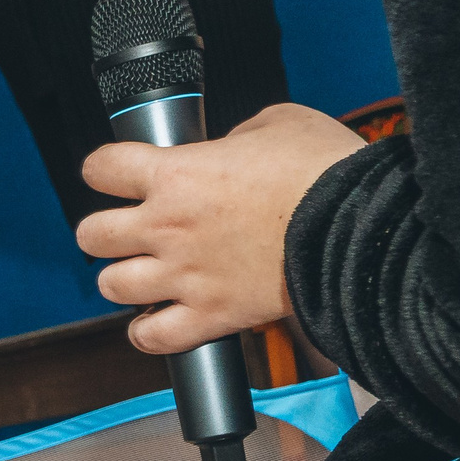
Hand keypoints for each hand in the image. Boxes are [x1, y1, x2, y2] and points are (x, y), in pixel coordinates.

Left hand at [78, 103, 363, 353]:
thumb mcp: (278, 123)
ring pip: (113, 286)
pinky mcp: (212, 316)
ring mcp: (186, 275)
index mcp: (178, 173)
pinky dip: (149, 332)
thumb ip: (234, 136)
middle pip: (92, 235)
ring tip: (145, 273)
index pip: (101, 168)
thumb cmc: (328, 171)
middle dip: (105, 231)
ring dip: (124, 279)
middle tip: (128, 230)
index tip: (113, 174)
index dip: (104, 169)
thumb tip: (225, 149)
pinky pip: (153, 337)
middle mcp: (169, 226)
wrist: (366, 227)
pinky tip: (157, 319)